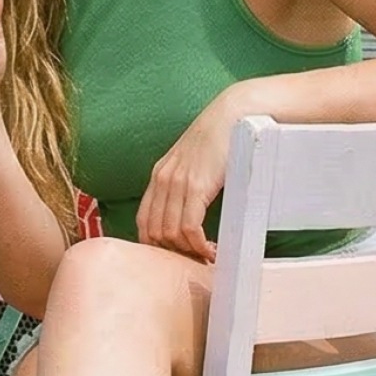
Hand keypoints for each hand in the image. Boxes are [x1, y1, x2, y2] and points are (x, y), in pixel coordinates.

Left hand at [134, 89, 246, 261]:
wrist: (232, 116)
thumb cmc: (219, 140)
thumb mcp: (193, 163)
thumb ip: (184, 185)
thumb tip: (188, 216)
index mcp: (159, 176)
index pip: (143, 223)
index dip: (157, 247)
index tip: (178, 256)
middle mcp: (162, 180)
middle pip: (153, 233)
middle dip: (173, 253)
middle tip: (195, 260)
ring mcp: (177, 183)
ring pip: (170, 234)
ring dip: (189, 252)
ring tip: (207, 255)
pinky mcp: (196, 186)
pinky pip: (188, 227)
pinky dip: (199, 245)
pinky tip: (211, 248)